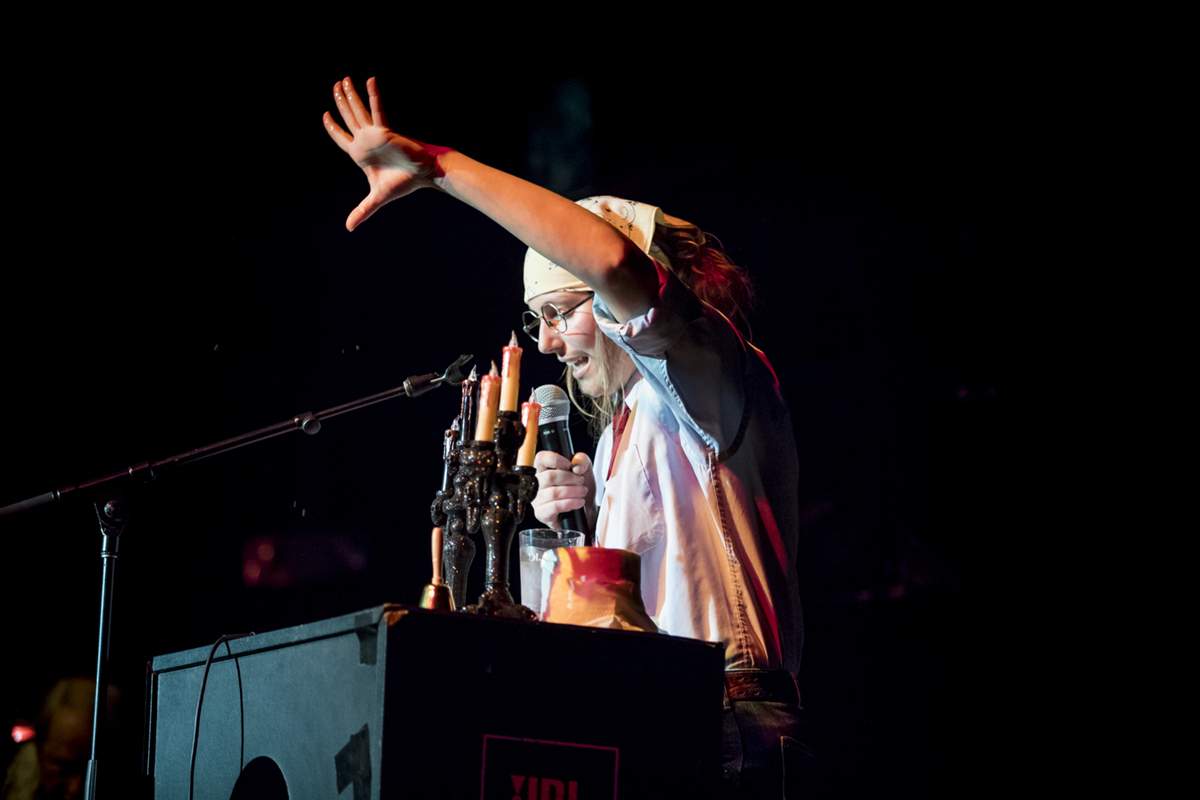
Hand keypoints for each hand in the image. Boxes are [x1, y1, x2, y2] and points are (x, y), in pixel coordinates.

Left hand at [323, 77, 442, 230]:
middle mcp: (366, 140)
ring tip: (342, 80)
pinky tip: (369, 80)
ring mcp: (375, 133)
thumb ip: (363, 210)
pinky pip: (378, 110)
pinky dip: (373, 96)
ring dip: (350, 96)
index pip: (341, 137)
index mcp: (360, 154)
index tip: (325, 115)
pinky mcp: (386, 130)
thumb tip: (349, 228)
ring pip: (358, 111)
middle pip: (348, 119)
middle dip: (340, 102)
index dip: (332, 127)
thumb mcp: (377, 197)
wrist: (422, 175)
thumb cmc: (402, 182)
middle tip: (335, 86)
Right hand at [531, 450, 594, 529]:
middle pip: (549, 476)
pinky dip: (570, 503)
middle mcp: (536, 484)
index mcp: (543, 469)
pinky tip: (578, 502)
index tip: (569, 466)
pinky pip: (554, 507)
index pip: (541, 458)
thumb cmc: (580, 487)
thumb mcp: (585, 469)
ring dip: (573, 492)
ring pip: (553, 493)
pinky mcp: (542, 514)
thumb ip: (582, 460)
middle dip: (570, 479)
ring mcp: (537, 500)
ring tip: (582, 492)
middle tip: (581, 482)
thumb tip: (576, 467)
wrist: (586, 508)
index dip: (556, 460)